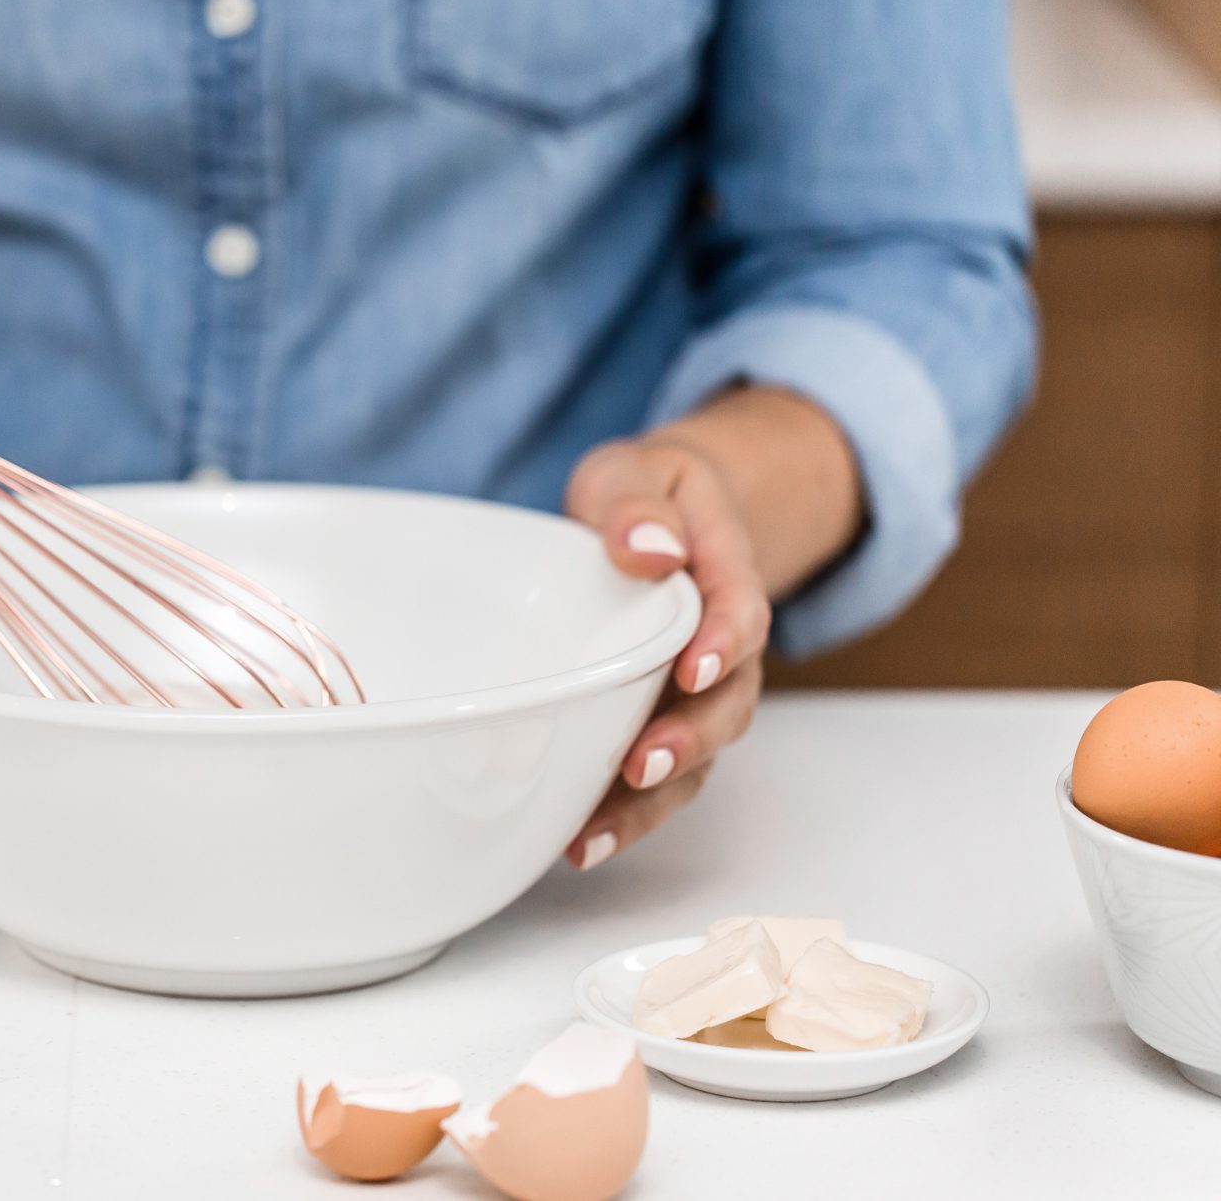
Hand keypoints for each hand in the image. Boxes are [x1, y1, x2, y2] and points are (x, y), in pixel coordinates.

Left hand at [560, 434, 773, 868]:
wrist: (661, 521)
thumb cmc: (642, 498)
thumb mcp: (637, 473)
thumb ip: (639, 502)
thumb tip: (650, 549)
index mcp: (724, 577)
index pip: (737, 613)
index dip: (721, 646)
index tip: (692, 671)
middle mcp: (722, 648)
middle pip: (727, 705)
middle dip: (689, 740)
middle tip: (642, 765)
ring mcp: (695, 696)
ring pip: (696, 758)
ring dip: (651, 801)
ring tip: (594, 834)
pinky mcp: (661, 724)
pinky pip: (658, 778)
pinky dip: (625, 814)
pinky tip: (577, 842)